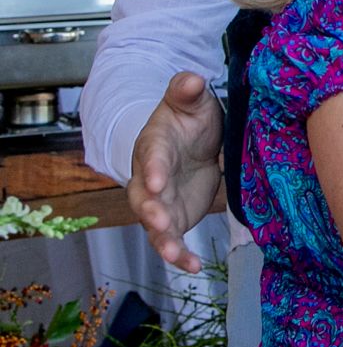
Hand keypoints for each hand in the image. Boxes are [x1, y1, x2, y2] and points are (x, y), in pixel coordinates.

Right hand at [127, 71, 224, 272]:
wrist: (193, 141)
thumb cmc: (189, 118)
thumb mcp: (191, 101)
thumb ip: (187, 90)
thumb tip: (192, 78)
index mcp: (154, 147)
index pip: (151, 157)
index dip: (153, 169)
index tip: (157, 180)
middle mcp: (150, 179)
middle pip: (144, 198)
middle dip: (152, 211)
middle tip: (162, 222)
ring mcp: (161, 202)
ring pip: (156, 226)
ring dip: (165, 242)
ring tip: (177, 256)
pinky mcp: (175, 219)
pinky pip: (174, 241)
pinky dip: (182, 255)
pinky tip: (194, 267)